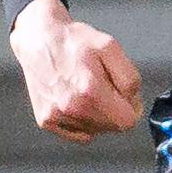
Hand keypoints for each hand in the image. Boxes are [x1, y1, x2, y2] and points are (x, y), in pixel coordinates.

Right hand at [9, 0, 144, 141]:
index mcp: (90, 90)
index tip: (126, 96)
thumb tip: (132, 103)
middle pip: (111, 127)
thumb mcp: (110, 48)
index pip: (127, 122)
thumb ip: (129, 78)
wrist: (39, 39)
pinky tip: (76, 99)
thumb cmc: (73, 41)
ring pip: (95, 131)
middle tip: (104, 87)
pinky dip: (82, 120)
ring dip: (98, 115)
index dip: (132, 107)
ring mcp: (57, 116)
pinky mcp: (46, 120)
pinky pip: (77, 133)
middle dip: (115, 110)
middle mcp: (72, 107)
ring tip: (86, 89)